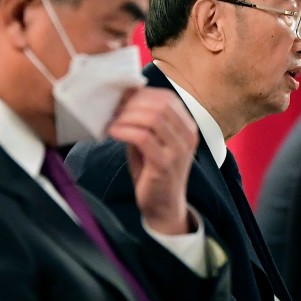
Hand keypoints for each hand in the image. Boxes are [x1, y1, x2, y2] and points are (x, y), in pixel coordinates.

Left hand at [106, 88, 198, 234]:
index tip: (122, 97)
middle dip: (133, 103)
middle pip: (160, 105)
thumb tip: (124, 97)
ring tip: (112, 121)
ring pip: (153, 118)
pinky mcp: (164, 164)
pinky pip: (143, 137)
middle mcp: (188, 136)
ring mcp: (179, 151)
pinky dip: (124, 130)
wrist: (164, 207)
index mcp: (188, 127)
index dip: (143, 94)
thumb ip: (144, 122)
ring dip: (127, 116)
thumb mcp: (152, 141)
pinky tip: (112, 132)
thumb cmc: (154, 172)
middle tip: (114, 109)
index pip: (167, 98)